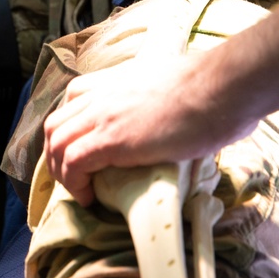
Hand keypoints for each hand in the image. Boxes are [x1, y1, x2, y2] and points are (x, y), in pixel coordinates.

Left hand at [43, 50, 256, 204]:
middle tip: (76, 179)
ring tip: (82, 192)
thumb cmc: (214, 88)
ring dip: (62, 173)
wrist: (223, 86)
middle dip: (57, 156)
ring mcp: (103, 115)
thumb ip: (164, 100)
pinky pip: (73, 162)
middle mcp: (101, 94)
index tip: (82, 152)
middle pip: (56, 125)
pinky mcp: (111, 139)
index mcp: (115, 79)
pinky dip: (74, 183)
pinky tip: (90, 198)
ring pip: (57, 143)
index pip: (73, 99)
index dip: (71, 129)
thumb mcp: (175, 86)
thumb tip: (183, 120)